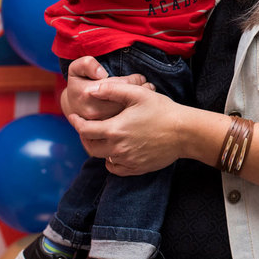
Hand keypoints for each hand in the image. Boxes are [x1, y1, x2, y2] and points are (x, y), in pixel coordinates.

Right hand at [60, 55, 152, 121]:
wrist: (73, 105)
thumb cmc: (79, 84)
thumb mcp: (77, 69)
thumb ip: (86, 65)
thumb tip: (101, 73)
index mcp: (86, 93)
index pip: (115, 85)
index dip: (132, 80)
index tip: (140, 78)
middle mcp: (92, 111)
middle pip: (123, 101)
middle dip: (139, 92)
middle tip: (149, 85)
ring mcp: (98, 123)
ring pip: (125, 114)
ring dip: (140, 104)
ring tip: (149, 94)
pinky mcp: (104, 132)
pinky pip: (124, 124)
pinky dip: (136, 115)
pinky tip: (142, 106)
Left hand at [67, 83, 182, 175]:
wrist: (184, 132)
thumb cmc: (162, 110)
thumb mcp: (138, 93)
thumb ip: (112, 90)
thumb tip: (91, 89)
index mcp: (115, 129)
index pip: (85, 130)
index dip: (76, 122)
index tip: (74, 116)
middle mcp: (118, 148)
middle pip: (90, 147)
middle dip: (84, 136)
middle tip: (86, 127)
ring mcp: (127, 160)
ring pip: (102, 158)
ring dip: (98, 148)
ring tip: (101, 138)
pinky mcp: (137, 168)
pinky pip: (116, 168)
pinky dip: (111, 161)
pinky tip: (115, 152)